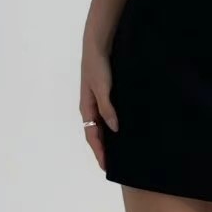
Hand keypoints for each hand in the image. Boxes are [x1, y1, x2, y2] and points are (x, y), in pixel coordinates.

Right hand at [79, 42, 118, 171]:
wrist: (98, 45)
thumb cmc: (98, 66)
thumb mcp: (102, 88)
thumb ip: (107, 108)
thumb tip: (114, 129)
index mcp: (87, 108)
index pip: (91, 136)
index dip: (99, 152)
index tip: (107, 167)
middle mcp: (91, 107)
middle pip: (96, 133)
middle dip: (103, 149)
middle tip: (115, 164)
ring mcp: (98, 101)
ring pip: (103, 125)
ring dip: (109, 138)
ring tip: (122, 150)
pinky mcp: (106, 94)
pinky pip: (109, 115)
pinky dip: (114, 125)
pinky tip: (125, 128)